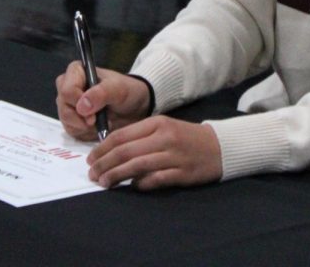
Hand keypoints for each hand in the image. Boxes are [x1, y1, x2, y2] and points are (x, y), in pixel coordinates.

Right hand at [55, 62, 150, 139]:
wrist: (135, 108)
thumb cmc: (127, 92)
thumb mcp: (119, 89)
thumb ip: (101, 93)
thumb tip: (81, 106)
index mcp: (77, 71)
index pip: (67, 90)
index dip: (78, 103)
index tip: (94, 112)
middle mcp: (69, 86)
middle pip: (63, 106)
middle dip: (80, 117)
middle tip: (97, 120)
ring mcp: (69, 104)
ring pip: (65, 120)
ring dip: (84, 126)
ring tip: (100, 122)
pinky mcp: (72, 120)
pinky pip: (70, 130)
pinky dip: (84, 132)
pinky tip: (97, 127)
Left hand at [86, 116, 222, 189]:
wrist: (219, 146)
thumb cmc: (185, 137)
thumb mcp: (163, 128)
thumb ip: (140, 136)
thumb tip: (111, 152)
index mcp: (157, 123)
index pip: (122, 135)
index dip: (102, 148)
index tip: (91, 159)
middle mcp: (164, 137)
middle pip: (126, 151)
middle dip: (105, 164)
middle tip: (92, 174)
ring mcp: (173, 155)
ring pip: (137, 166)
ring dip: (116, 175)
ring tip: (104, 182)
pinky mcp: (182, 173)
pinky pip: (156, 179)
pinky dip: (141, 184)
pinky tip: (132, 187)